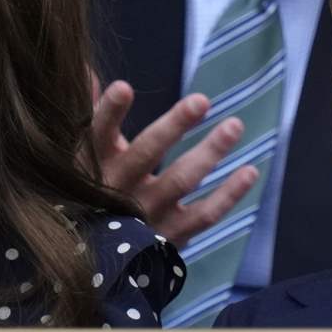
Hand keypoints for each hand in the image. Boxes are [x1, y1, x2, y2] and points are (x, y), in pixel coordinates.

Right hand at [91, 79, 258, 246]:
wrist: (91, 262)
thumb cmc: (89, 193)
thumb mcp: (82, 155)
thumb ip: (91, 112)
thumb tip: (88, 69)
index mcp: (93, 163)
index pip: (98, 133)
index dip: (109, 111)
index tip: (125, 87)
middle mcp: (117, 189)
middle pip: (147, 153)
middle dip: (174, 126)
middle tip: (202, 100)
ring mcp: (145, 214)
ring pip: (181, 180)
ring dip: (210, 152)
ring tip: (235, 125)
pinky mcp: (169, 236)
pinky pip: (203, 215)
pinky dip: (229, 195)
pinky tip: (249, 171)